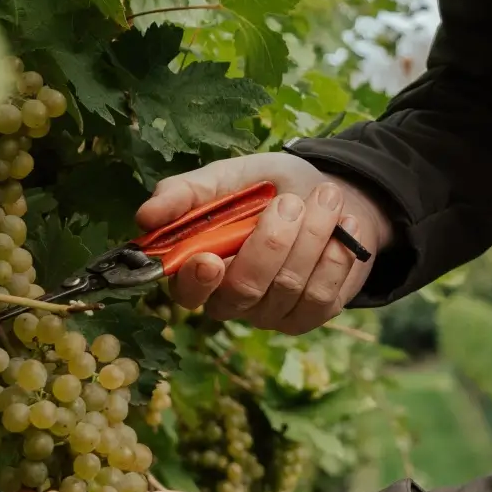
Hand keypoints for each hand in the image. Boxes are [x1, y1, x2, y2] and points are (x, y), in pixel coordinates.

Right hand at [137, 153, 393, 332]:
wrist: (332, 192)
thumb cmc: (271, 186)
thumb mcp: (231, 177)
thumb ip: (189, 192)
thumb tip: (146, 215)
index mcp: (202, 265)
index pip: (186, 291)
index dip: (195, 281)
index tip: (209, 259)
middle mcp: (232, 298)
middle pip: (243, 291)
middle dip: (271, 243)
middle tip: (291, 203)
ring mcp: (270, 312)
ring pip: (286, 288)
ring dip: (311, 236)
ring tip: (327, 197)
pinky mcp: (308, 315)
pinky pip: (320, 298)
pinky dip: (337, 257)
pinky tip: (346, 226)